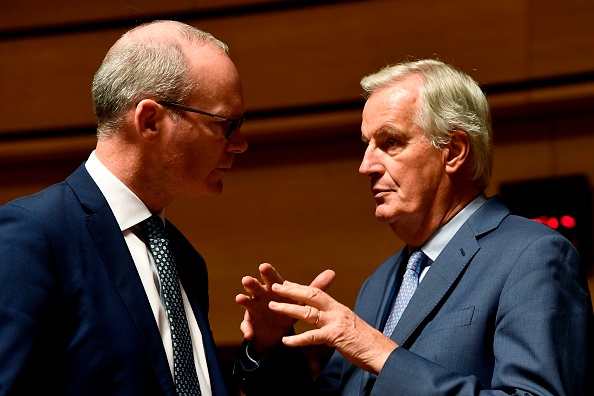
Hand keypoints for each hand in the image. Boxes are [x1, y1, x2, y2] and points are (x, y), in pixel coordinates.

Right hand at [235, 263, 334, 356]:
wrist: (275, 331)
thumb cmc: (287, 310)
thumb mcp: (301, 300)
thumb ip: (315, 288)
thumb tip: (332, 273)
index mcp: (274, 289)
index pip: (272, 278)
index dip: (268, 273)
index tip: (264, 266)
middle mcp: (262, 296)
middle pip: (256, 288)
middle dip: (252, 284)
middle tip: (247, 279)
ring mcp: (254, 309)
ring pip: (248, 304)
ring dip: (244, 301)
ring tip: (240, 298)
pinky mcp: (250, 324)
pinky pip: (247, 326)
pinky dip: (247, 330)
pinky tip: (249, 334)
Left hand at [269, 280, 397, 374]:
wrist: (382, 352)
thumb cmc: (367, 342)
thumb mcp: (350, 325)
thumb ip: (338, 320)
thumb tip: (330, 320)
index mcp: (339, 308)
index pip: (317, 293)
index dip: (300, 288)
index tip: (287, 283)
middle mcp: (337, 311)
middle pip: (310, 295)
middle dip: (291, 290)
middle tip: (275, 286)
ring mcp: (336, 322)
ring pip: (308, 312)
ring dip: (288, 308)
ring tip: (272, 306)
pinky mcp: (336, 337)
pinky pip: (313, 337)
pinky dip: (298, 339)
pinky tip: (286, 341)